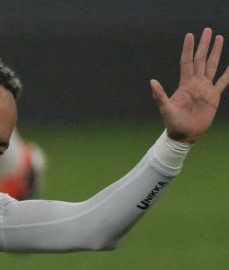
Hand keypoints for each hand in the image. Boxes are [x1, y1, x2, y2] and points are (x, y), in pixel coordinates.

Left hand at [150, 28, 228, 143]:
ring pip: (212, 66)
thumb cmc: (173, 123)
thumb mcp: (165, 108)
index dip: (188, 48)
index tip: (190, 35)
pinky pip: (223, 82)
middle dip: (204, 45)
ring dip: (215, 53)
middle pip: (200, 59)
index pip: (187, 61)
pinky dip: (228, 74)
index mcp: (185, 84)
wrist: (184, 134)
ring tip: (219, 39)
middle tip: (207, 30)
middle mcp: (195, 83)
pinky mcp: (213, 97)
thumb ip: (160, 95)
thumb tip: (152, 81)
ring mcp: (205, 88)